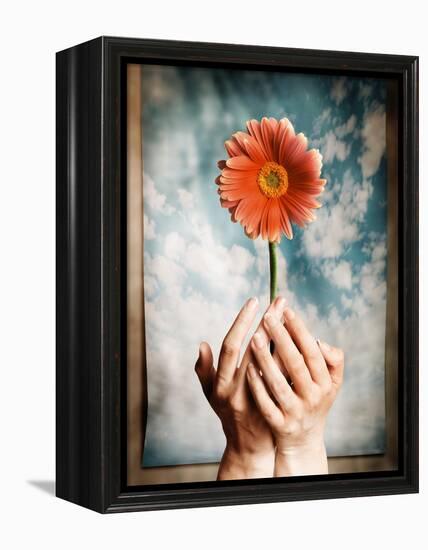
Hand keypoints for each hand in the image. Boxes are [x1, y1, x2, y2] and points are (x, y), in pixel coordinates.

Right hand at [195, 296, 286, 479]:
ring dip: (283, 336)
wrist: (249, 445)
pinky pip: (286, 377)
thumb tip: (202, 345)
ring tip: (290, 314)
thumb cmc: (227, 412)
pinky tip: (300, 339)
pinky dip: (291, 357)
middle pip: (256, 350)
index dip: (242, 322)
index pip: (232, 346)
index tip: (254, 301)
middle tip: (279, 301)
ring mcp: (259, 398)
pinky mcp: (277, 404)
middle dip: (268, 322)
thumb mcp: (210, 393)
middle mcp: (239, 390)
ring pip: (275, 363)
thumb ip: (204, 370)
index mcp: (221, 384)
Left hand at [246, 305, 343, 475]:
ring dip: (266, 359)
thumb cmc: (315, 400)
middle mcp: (313, 397)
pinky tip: (246, 369)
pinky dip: (257, 387)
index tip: (285, 309)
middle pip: (295, 364)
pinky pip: (266, 404)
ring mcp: (295, 412)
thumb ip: (332, 360)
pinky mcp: (279, 425)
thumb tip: (319, 341)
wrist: (304, 440)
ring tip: (254, 337)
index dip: (299, 330)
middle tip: (267, 315)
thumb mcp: (331, 383)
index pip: (312, 351)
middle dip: (281, 338)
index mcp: (326, 383)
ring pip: (278, 383)